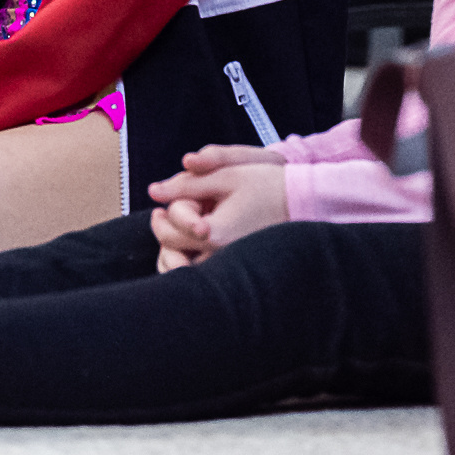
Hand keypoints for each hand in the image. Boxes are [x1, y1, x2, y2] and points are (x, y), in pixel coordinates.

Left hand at [146, 146, 287, 271]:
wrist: (302, 202)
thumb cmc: (265, 185)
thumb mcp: (224, 176)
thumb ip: (186, 184)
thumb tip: (152, 191)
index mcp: (216, 234)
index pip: (171, 228)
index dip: (167, 212)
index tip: (168, 202)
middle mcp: (222, 258)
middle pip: (171, 254)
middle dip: (164, 230)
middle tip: (163, 215)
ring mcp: (230, 269)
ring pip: (182, 273)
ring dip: (170, 253)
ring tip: (173, 231)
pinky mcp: (236, 273)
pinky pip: (200, 278)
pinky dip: (186, 265)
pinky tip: (187, 246)